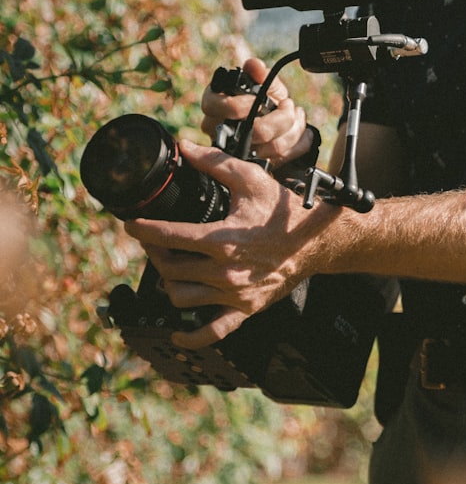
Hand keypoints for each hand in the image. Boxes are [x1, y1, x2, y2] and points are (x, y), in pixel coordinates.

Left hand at [126, 139, 341, 347]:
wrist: (315, 241)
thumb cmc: (283, 210)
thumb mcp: (250, 179)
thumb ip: (214, 163)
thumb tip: (184, 147)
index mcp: (222, 239)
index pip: (169, 236)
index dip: (144, 229)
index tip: (131, 224)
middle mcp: (225, 271)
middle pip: (170, 269)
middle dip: (155, 253)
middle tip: (154, 241)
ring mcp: (234, 294)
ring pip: (181, 298)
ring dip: (168, 283)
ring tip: (169, 267)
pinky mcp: (245, 309)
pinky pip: (212, 331)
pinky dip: (192, 336)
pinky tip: (177, 334)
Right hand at [201, 56, 316, 169]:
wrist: (273, 118)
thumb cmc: (261, 98)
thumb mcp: (261, 83)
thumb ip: (259, 74)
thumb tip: (254, 65)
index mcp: (213, 105)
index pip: (217, 107)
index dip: (242, 105)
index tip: (262, 99)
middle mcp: (219, 131)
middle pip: (250, 132)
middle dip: (278, 118)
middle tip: (289, 106)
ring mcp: (236, 152)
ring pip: (269, 148)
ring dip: (292, 130)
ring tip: (297, 115)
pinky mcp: (256, 165)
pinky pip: (282, 159)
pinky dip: (299, 145)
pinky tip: (305, 133)